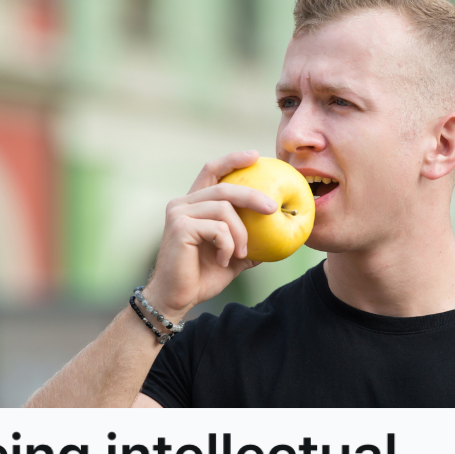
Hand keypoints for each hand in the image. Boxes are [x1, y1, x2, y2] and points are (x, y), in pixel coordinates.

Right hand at [143, 150, 276, 317]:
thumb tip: (278, 236)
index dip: (232, 160)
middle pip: (224, 187)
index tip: (255, 155)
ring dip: (241, 234)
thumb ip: (248, 242)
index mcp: (193, 205)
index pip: (211, 171)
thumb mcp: (232, 256)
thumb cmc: (201, 277)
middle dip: (252, 195)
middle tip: (273, 209)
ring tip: (241, 253)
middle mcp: (182, 204)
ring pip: (224, 210)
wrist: (176, 298)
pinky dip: (228, 245)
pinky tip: (223, 259)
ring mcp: (179, 213)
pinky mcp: (180, 227)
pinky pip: (218, 228)